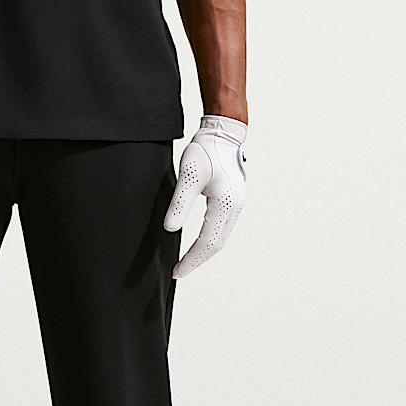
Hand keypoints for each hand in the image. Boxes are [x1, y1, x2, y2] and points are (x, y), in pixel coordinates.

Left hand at [163, 115, 246, 278]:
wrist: (223, 134)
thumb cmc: (206, 151)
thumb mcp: (188, 175)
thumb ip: (179, 203)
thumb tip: (170, 228)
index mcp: (225, 205)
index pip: (207, 242)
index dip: (192, 259)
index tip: (177, 271)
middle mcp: (234, 209)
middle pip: (216, 245)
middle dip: (197, 260)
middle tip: (179, 272)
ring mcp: (235, 206)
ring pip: (220, 238)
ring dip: (203, 252)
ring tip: (186, 262)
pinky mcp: (232, 201)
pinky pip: (221, 228)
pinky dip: (209, 241)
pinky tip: (197, 244)